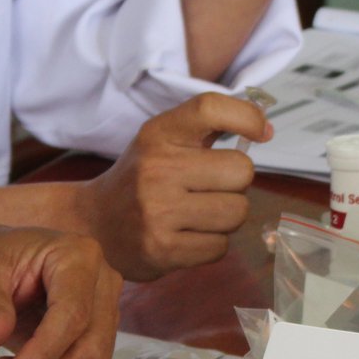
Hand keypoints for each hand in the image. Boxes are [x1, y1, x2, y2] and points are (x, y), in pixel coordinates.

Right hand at [75, 93, 269, 280]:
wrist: (93, 225)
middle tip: (212, 189)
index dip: (246, 117)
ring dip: (227, 217)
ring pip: (236, 212)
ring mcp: (158, 212)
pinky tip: (189, 237)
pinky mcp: (162, 250)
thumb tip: (265, 129)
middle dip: (235, 184)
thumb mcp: (163, 140)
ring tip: (200, 215)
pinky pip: (220, 247)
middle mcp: (156, 169)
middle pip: (241, 171)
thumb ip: (210, 128)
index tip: (261, 132)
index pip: (210, 108)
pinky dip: (212, 244)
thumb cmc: (140, 179)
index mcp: (158, 135)